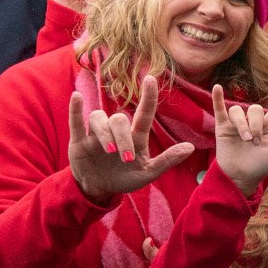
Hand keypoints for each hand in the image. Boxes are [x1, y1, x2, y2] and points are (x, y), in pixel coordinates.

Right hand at [67, 76, 196, 200]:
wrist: (100, 190)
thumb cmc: (126, 178)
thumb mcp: (148, 173)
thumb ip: (167, 160)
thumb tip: (191, 147)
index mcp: (136, 138)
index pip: (144, 113)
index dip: (148, 96)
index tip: (150, 78)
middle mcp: (117, 131)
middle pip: (120, 120)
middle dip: (123, 137)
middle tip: (126, 158)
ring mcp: (96, 135)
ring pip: (99, 119)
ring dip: (105, 132)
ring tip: (109, 150)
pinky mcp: (78, 141)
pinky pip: (76, 121)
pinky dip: (76, 110)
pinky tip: (77, 97)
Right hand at [211, 70, 267, 195]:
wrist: (240, 177)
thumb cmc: (261, 166)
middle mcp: (254, 121)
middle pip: (255, 109)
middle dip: (255, 124)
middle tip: (255, 141)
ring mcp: (238, 122)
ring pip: (239, 111)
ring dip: (242, 125)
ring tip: (245, 140)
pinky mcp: (222, 126)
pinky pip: (220, 109)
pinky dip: (218, 99)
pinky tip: (217, 88)